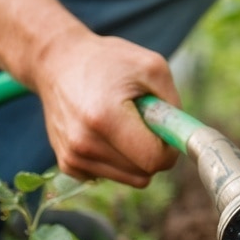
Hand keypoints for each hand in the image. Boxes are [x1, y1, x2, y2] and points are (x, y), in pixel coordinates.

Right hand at [30, 29, 181, 185]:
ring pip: (129, 178)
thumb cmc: (109, 61)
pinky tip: (107, 132)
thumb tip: (182, 138)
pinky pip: (111, 175)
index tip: (167, 130)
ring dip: (136, 156)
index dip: (169, 150)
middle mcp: (84, 144)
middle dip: (154, 151)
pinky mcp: (67, 164)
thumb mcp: (152, 67)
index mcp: (105, 119)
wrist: (57, 62)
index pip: (153, 160)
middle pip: (143, 174)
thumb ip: (173, 105)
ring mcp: (73, 157)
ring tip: (124, 123)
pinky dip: (118, 159)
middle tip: (145, 121)